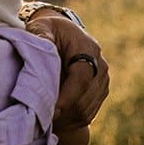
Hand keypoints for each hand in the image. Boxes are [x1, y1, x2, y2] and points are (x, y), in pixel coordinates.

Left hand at [24, 13, 108, 129]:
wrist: (62, 32)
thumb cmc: (47, 29)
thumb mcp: (41, 26)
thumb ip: (40, 36)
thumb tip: (42, 48)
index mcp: (88, 48)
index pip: (82, 78)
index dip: (67, 96)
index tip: (51, 109)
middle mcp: (101, 66)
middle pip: (85, 98)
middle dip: (63, 110)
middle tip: (40, 115)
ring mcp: (103, 80)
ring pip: (86, 109)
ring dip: (65, 116)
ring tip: (43, 115)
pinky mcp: (100, 92)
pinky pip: (87, 113)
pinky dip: (70, 118)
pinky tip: (53, 115)